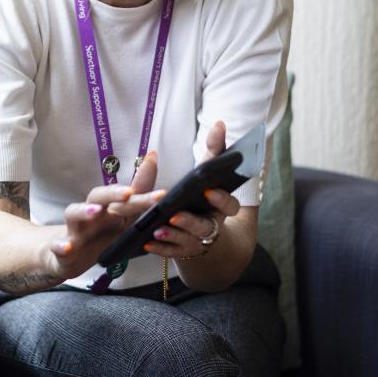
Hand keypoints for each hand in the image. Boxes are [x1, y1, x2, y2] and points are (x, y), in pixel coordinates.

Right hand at [43, 150, 163, 279]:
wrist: (69, 257)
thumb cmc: (101, 234)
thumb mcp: (124, 219)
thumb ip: (140, 194)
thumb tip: (154, 158)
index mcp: (109, 208)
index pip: (126, 195)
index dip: (143, 192)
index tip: (162, 192)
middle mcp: (91, 214)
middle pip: (99, 196)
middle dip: (113, 193)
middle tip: (128, 193)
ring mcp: (75, 230)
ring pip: (74, 214)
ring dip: (83, 211)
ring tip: (95, 211)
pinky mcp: (62, 248)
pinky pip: (59, 246)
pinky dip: (61, 246)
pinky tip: (66, 247)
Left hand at [143, 120, 240, 260]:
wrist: (203, 228)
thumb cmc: (204, 193)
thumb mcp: (208, 171)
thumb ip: (214, 150)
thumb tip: (219, 123)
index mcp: (222, 206)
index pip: (229, 205)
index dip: (220, 199)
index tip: (207, 191)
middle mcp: (213, 225)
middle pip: (206, 227)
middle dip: (191, 222)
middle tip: (175, 214)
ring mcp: (198, 240)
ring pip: (189, 242)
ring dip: (174, 237)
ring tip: (158, 229)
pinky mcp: (183, 250)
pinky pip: (173, 253)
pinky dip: (161, 249)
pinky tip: (148, 243)